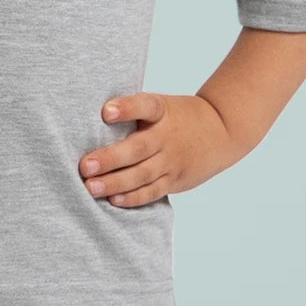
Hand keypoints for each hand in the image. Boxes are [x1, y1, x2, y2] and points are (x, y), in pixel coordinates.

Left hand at [77, 92, 243, 206]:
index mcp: (162, 112)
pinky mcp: (175, 180)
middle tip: (84, 166)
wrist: (222, 131)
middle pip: (137, 148)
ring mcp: (172, 161)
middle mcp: (167, 137)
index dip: (126, 108)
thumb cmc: (177, 117)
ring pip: (141, 175)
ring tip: (90, 188)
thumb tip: (87, 118)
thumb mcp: (161, 105)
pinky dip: (133, 197)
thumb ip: (133, 112)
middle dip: (109, 159)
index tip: (105, 111)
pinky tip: (114, 199)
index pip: (146, 106)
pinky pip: (152, 191)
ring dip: (115, 183)